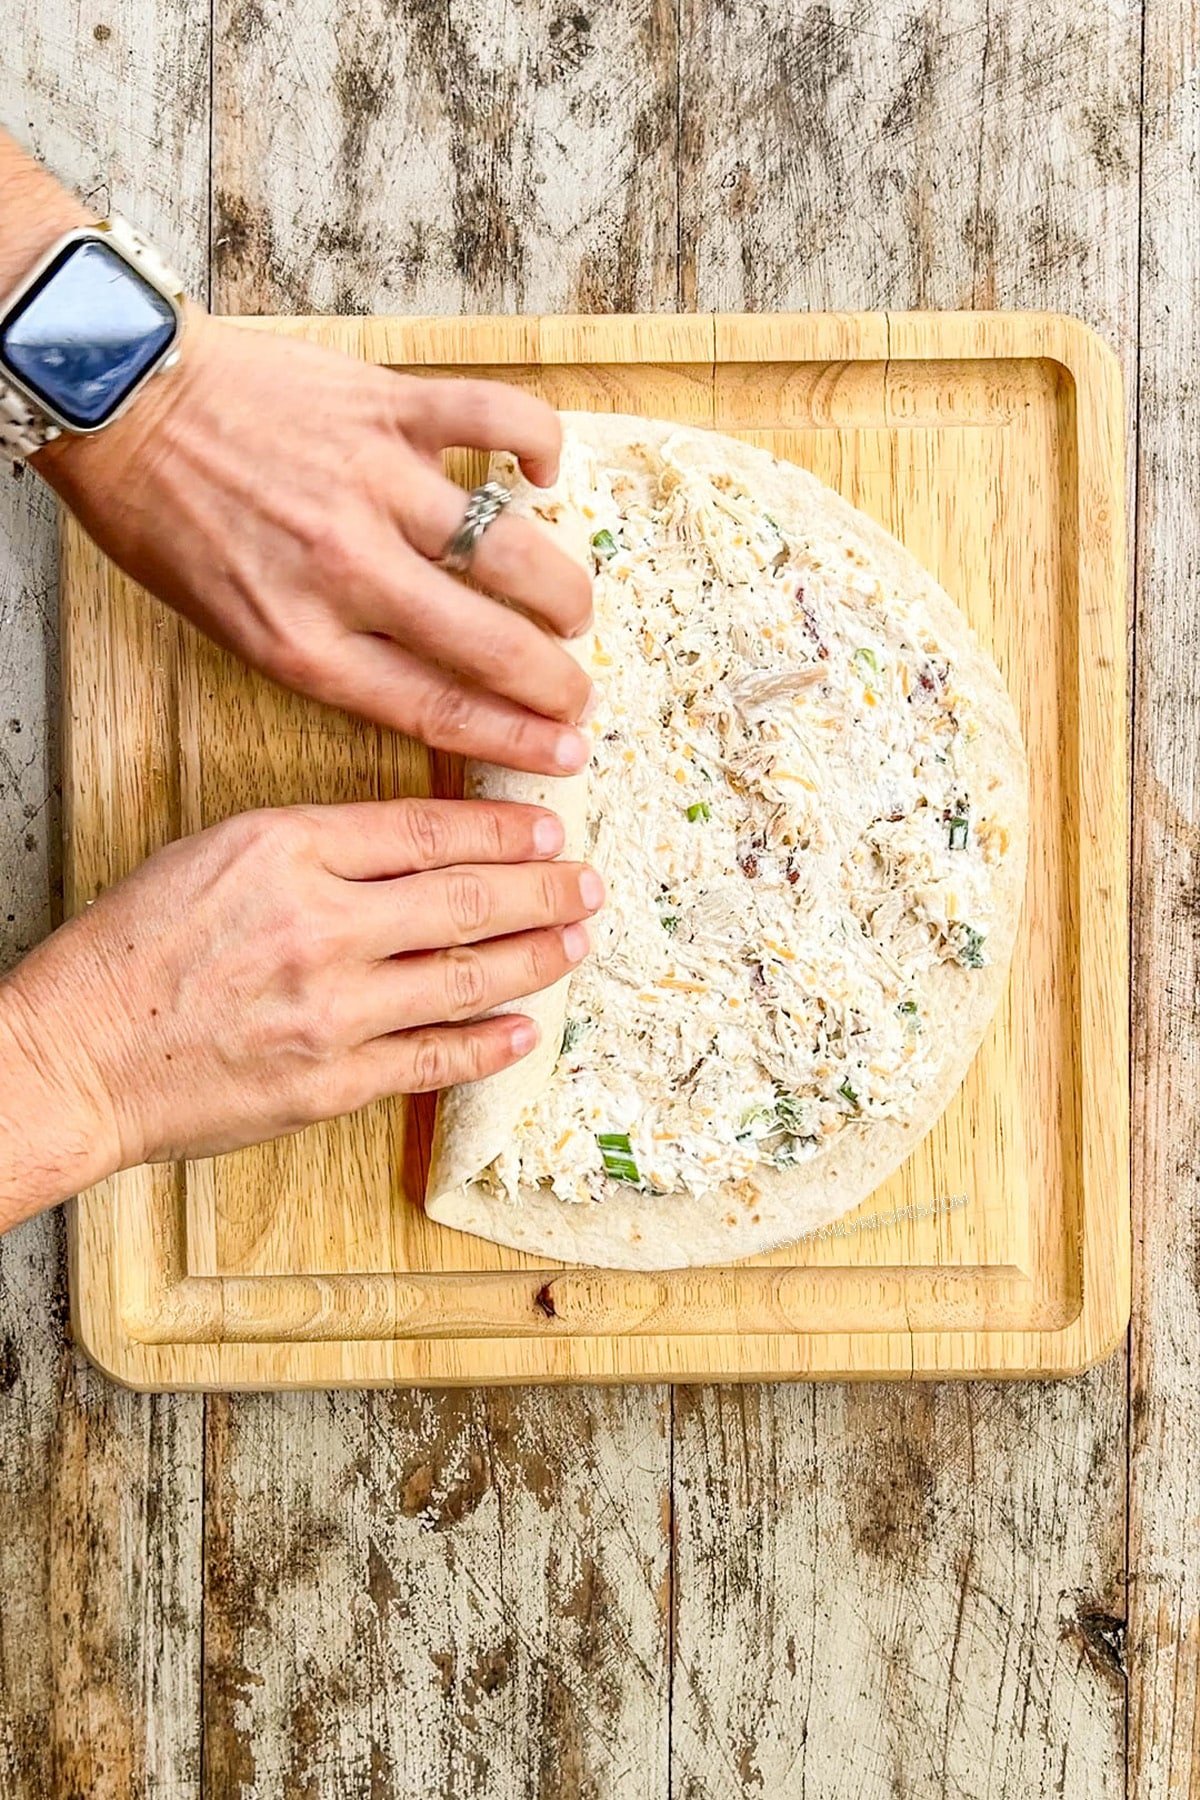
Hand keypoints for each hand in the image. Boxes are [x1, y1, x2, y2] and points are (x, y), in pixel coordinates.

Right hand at [0, 798, 600, 1215]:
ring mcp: (332, 1008)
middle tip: (587, 883)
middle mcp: (320, 923)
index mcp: (286, 849)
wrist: (74, 1056)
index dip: (500, 828)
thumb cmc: (130, 952)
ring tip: (575, 942)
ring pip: (465, 975)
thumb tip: (413, 846)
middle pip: (464, 898)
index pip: (425, 829)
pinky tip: (523, 1028)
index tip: (546, 825)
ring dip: (534, 958)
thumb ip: (313, 845)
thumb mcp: (212, 854)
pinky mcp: (332, 1081)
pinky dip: (488, 1042)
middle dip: (542, 888)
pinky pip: (435, 1058)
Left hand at [37, 313, 594, 774]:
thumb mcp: (232, 626)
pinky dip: (538, 448)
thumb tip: (427, 681)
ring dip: (561, 589)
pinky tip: (544, 476)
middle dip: (557, 680)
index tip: (564, 751)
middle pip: (490, 644)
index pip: (436, 707)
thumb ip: (330, 656)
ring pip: (511, 550)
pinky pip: (496, 422)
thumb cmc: (170, 522)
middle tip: (579, 689)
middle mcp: (347, 570)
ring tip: (571, 607)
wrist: (120, 401)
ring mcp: (373, 485)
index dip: (515, 737)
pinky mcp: (385, 410)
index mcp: (302, 640)